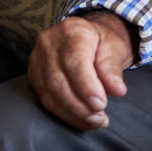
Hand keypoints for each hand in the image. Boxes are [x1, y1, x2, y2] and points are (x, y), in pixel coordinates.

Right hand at [28, 13, 132, 129]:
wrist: (85, 38)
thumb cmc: (101, 42)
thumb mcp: (114, 48)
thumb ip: (112, 68)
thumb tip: (117, 90)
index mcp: (71, 30)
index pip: (74, 61)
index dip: (86, 86)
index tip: (101, 104)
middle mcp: (49, 43)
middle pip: (58, 80)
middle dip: (80, 105)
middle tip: (100, 117)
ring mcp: (37, 60)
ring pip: (50, 94)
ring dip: (73, 113)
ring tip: (94, 120)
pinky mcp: (34, 76)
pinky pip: (46, 100)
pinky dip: (65, 113)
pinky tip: (81, 119)